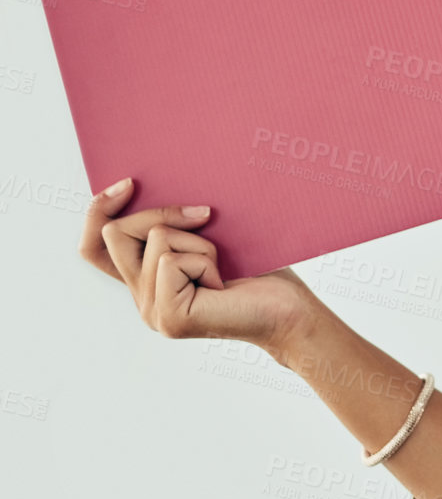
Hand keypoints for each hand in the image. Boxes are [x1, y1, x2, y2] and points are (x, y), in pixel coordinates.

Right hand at [79, 178, 314, 354]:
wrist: (290, 310)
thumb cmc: (259, 273)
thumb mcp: (207, 238)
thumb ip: (172, 227)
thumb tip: (146, 187)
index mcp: (146, 280)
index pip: (93, 247)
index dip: (99, 211)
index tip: (129, 184)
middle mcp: (142, 299)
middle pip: (115, 234)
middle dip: (160, 213)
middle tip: (206, 215)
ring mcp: (152, 311)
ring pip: (153, 240)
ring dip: (197, 242)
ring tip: (221, 266)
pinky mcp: (168, 314)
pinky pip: (171, 260)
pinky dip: (204, 259)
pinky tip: (222, 283)